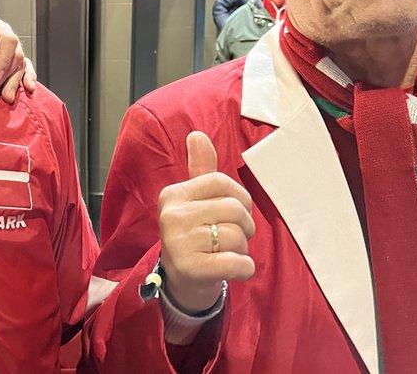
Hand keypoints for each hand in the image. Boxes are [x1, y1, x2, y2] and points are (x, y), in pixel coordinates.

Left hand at [0, 9, 36, 102]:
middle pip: (16, 56)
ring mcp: (9, 49)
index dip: (4, 60)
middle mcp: (6, 37)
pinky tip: (29, 88)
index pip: (9, 41)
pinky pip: (24, 68)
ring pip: (20, 66)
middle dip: (5, 77)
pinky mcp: (9, 60)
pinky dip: (27, 78)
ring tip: (7, 98)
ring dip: (14, 83)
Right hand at [158, 131, 255, 313]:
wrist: (182, 281)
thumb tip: (196, 134)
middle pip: (233, 209)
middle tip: (233, 237)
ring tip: (227, 253)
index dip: (239, 196)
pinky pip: (236, 262)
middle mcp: (171, 217)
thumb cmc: (195, 234)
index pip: (220, 181)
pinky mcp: (191, 269)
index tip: (236, 211)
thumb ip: (200, 169)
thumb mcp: (195, 200)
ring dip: (242, 248)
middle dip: (244, 225)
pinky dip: (245, 268)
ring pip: (237, 236)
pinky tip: (235, 269)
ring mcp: (178, 244)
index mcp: (173, 195)